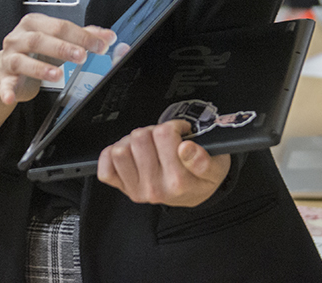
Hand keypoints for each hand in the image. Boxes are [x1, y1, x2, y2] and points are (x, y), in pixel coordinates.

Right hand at [0, 14, 115, 106]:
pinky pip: (4, 84)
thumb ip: (83, 37)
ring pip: (21, 60)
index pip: (59, 26)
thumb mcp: (58, 40)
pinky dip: (6, 90)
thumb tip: (108, 37)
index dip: (80, 35)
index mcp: (35, 24)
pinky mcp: (3, 77)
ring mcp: (9, 57)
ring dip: (40, 68)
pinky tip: (10, 97)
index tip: (99, 45)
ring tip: (58, 75)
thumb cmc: (35, 51)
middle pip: (39, 40)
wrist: (8, 67)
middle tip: (81, 56)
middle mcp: (19, 38)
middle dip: (62, 48)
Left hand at [97, 120, 230, 205]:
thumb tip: (186, 149)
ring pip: (121, 148)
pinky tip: (131, 155)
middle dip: (154, 131)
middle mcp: (156, 188)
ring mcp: (137, 189)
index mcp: (179, 181)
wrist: (193, 194)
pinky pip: (105, 167)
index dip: (175, 126)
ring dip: (133, 142)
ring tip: (149, 146)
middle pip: (140, 135)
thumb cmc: (201, 178)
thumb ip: (204, 160)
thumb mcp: (216, 168)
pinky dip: (113, 156)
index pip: (165, 134)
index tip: (183, 133)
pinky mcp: (123, 188)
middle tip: (166, 140)